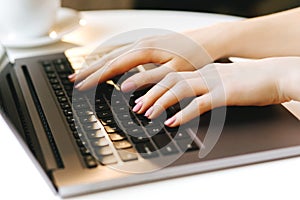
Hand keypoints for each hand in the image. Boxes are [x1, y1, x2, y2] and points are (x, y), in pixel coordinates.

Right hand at [68, 27, 230, 90]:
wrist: (210, 41)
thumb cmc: (195, 56)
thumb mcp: (174, 72)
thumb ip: (149, 80)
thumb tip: (124, 87)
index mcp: (144, 51)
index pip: (112, 66)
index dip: (95, 78)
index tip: (81, 87)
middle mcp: (140, 44)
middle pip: (108, 58)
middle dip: (89, 70)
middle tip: (73, 80)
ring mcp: (144, 43)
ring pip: (114, 53)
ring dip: (97, 64)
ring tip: (83, 72)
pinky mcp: (149, 44)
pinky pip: (123, 51)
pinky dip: (110, 59)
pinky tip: (107, 63)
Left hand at [132, 57, 299, 126]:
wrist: (275, 75)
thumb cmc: (249, 81)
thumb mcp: (220, 82)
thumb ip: (204, 88)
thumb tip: (187, 100)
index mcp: (202, 71)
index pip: (171, 74)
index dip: (152, 83)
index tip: (138, 93)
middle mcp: (204, 74)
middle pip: (170, 79)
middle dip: (150, 92)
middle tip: (135, 105)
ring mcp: (214, 82)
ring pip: (180, 89)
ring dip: (162, 102)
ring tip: (148, 113)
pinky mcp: (225, 94)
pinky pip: (200, 103)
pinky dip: (184, 113)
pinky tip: (173, 121)